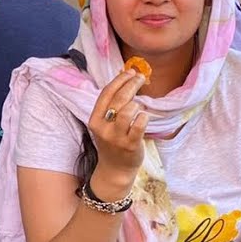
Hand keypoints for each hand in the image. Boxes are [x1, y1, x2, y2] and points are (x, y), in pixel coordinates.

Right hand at [87, 69, 148, 197]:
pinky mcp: (130, 145)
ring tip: (140, 105)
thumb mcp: (105, 125)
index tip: (130, 71)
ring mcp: (117, 137)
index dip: (119, 80)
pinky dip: (144, 117)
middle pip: (119, 99)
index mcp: (95, 120)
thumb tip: (126, 80)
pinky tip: (145, 116)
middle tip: (141, 78)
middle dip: (131, 84)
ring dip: (137, 103)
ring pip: (128, 110)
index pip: (106, 94)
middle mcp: (104, 128)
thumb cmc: (113, 142)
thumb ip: (112, 106)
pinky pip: (139, 125)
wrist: (115, 170)